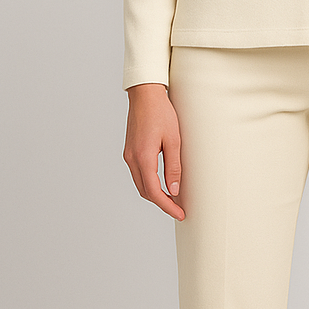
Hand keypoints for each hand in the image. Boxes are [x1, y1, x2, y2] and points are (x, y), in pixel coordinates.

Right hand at [123, 82, 184, 220]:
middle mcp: (132, 159)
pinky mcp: (129, 151)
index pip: (154, 192)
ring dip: (154, 194)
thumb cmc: (161, 113)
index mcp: (143, 157)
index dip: (167, 206)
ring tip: (172, 199)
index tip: (180, 214)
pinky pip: (138, 174)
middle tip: (178, 209)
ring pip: (140, 184)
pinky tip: (161, 183)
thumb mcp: (174, 141)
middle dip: (161, 203)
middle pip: (145, 191)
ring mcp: (128, 155)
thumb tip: (174, 190)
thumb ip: (173, 167)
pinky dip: (149, 183)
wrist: (145, 95)